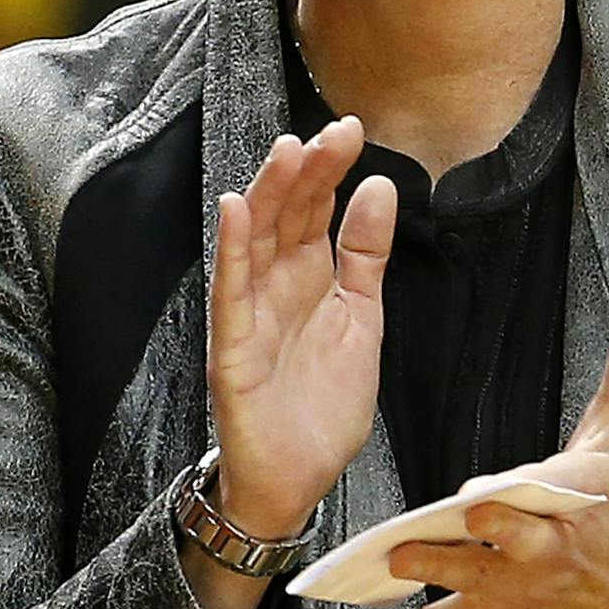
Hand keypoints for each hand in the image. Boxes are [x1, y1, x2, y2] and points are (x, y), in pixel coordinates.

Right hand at [208, 117, 396, 538]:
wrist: (297, 479)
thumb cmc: (321, 403)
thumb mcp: (361, 317)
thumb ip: (366, 254)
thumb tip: (379, 186)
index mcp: (308, 277)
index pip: (314, 209)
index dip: (329, 170)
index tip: (350, 129)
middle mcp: (274, 287)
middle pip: (285, 216)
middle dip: (306, 172)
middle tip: (330, 133)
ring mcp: (250, 315)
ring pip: (254, 242)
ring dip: (267, 196)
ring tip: (285, 152)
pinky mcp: (232, 351)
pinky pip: (229, 294)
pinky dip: (231, 252)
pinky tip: (233, 211)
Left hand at [361, 300, 608, 608]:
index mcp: (572, 502)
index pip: (540, 495)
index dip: (512, 496)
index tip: (483, 494)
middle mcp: (541, 549)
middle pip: (508, 541)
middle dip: (482, 533)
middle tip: (452, 518)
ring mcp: (513, 586)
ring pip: (468, 580)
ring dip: (432, 570)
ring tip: (393, 560)